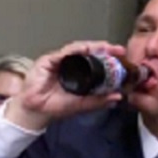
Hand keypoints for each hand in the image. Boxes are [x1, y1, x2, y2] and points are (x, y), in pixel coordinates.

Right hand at [6, 41, 125, 130]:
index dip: (108, 59)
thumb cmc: (54, 106)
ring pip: (78, 49)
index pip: (95, 62)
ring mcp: (59, 61)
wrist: (34, 111)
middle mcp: (69, 64)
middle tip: (118, 49)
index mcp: (78, 74)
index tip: (122, 58)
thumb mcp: (81, 104)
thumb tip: (118, 97)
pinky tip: (85, 49)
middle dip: (104, 49)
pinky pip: (64, 52)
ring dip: (93, 47)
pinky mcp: (48, 60)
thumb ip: (98, 101)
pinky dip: (75, 50)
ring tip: (105, 47)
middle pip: (88, 53)